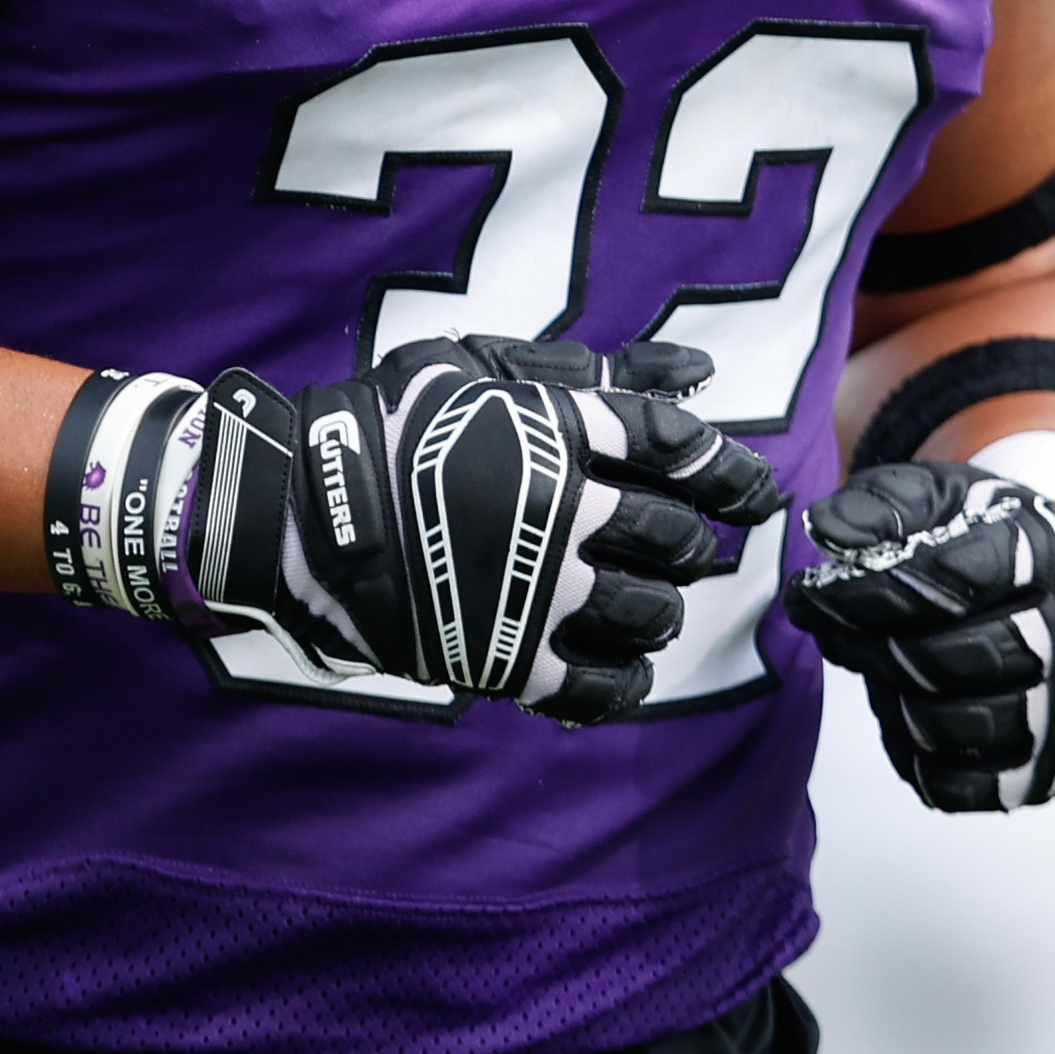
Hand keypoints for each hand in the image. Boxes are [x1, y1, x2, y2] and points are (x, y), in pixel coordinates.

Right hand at [196, 336, 788, 722]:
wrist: (302, 512)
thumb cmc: (392, 424)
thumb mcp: (485, 368)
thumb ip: (593, 370)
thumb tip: (699, 371)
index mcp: (561, 432)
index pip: (678, 445)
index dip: (728, 470)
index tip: (752, 491)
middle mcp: (564, 510)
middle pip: (674, 535)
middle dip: (689, 545)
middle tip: (682, 549)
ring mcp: (540, 588)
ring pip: (649, 612)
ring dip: (661, 610)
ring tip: (648, 605)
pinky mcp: (511, 657)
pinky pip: (599, 684)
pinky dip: (623, 681)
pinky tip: (620, 667)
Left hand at [784, 442, 1054, 810]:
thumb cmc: (995, 542)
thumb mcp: (946, 498)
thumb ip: (884, 505)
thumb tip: (828, 531)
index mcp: (1050, 551)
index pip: (952, 578)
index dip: (869, 591)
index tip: (811, 594)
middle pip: (951, 658)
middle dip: (871, 648)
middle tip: (830, 635)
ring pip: (959, 725)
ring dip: (893, 703)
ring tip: (873, 672)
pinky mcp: (1051, 768)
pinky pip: (969, 788)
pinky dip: (919, 760)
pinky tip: (904, 720)